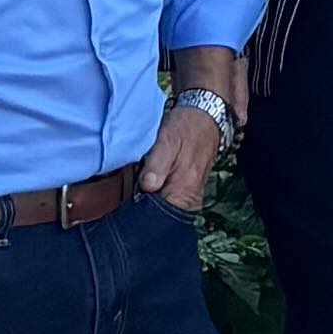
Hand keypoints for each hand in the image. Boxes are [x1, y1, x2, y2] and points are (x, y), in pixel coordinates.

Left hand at [139, 93, 232, 212]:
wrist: (204, 116)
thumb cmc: (185, 128)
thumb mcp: (167, 141)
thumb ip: (156, 165)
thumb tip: (146, 187)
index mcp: (185, 190)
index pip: (158, 217)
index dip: (138, 212)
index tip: (127, 200)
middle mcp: (190, 199)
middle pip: (160, 216)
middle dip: (141, 208)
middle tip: (129, 190)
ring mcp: (189, 197)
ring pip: (162, 209)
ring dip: (147, 201)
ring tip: (137, 185)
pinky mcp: (186, 192)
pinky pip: (166, 201)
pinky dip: (154, 195)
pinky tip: (146, 183)